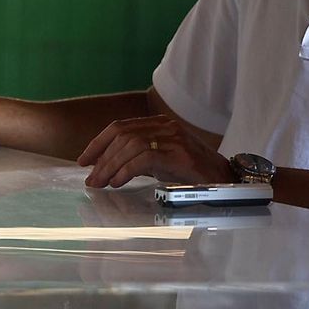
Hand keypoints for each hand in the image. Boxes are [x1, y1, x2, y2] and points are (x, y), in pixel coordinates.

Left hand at [77, 115, 232, 187]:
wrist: (224, 179)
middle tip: (90, 180)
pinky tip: (118, 183)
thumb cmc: (190, 173)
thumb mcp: (159, 162)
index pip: (120, 127)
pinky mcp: (179, 154)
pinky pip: (144, 158)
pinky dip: (126, 170)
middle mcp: (165, 126)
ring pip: (130, 146)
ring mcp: (173, 138)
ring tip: (101, 184)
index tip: (83, 160)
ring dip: (110, 166)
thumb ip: (135, 159)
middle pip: (122, 136)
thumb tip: (105, 169)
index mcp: (158, 124)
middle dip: (101, 158)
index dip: (98, 143)